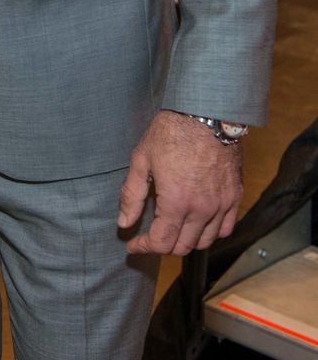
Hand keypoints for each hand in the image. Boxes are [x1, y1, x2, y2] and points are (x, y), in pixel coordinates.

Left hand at [118, 110, 241, 255]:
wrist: (207, 112)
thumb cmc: (171, 132)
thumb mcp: (142, 159)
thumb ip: (132, 195)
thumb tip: (124, 223)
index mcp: (176, 201)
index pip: (162, 242)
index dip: (144, 247)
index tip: (134, 244)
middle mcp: (202, 209)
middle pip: (183, 246)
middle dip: (163, 246)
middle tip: (150, 237)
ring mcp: (221, 204)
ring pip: (205, 241)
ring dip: (186, 241)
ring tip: (172, 230)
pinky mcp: (234, 196)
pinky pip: (226, 228)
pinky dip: (211, 233)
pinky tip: (199, 224)